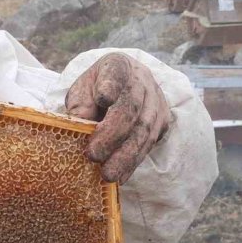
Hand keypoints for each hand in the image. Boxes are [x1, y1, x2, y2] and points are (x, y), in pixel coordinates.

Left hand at [64, 53, 170, 183]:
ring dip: (125, 156)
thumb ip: (80, 104)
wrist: (124, 86)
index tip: (103, 98)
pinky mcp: (162, 122)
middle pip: (131, 108)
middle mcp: (142, 81)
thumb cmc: (96, 90)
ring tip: (108, 175)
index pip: (116, 73)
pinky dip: (133, 162)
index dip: (111, 85)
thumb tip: (79, 125)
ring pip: (144, 131)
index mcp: (118, 66)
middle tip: (93, 156)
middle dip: (112, 135)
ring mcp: (156, 102)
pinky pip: (149, 144)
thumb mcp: (82, 90)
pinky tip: (121, 176)